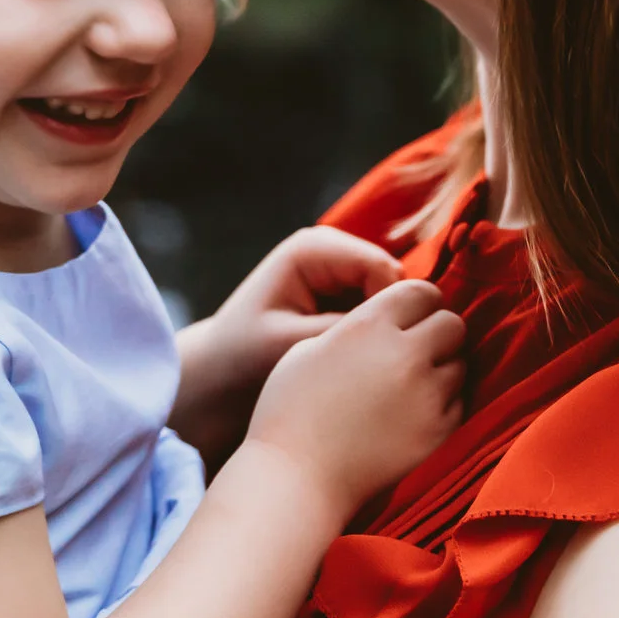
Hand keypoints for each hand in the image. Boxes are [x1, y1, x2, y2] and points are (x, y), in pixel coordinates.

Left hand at [172, 227, 405, 463]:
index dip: (389, 308)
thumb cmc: (245, 356)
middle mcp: (329, 247)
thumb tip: (396, 326)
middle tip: (375, 361)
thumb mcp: (291, 343)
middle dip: (388, 317)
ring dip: (383, 325)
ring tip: (364, 362)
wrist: (222, 370)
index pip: (379, 267)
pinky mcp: (343, 289)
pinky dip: (376, 330)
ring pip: (391, 294)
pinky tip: (361, 358)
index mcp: (311, 249)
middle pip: (391, 278)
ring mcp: (338, 267)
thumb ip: (342, 329)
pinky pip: (380, 307)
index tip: (377, 352)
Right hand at [245, 279, 465, 514]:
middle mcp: (405, 354)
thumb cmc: (290, 411)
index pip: (423, 291)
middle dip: (437, 332)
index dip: (419, 302)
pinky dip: (443, 403)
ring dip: (442, 368)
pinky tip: (413, 413)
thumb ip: (357, 325)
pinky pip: (459, 402)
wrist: (297, 478)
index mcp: (370, 325)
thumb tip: (390, 317)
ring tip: (411, 385)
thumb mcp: (309, 347)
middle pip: (452, 324)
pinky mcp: (438, 432)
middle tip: (417, 349)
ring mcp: (427, 395)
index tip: (410, 317)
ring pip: (460, 364)